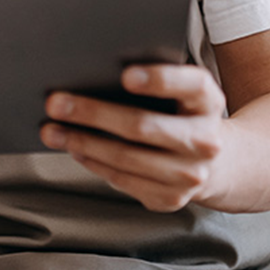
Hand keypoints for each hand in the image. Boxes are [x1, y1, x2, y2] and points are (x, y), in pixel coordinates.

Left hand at [39, 64, 225, 212]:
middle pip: (142, 125)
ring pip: (126, 157)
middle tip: (55, 103)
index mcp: (208, 100)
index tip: (125, 75)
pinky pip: (123, 179)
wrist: (217, 161)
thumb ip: (153, 77)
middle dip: (92, 113)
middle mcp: (205, 140)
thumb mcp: (182, 89)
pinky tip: (74, 148)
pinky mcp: (171, 198)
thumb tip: (93, 71)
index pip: (190, 84)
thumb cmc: (183, 112)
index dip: (159, 80)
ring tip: (52, 130)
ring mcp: (190, 174)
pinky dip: (93, 162)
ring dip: (82, 142)